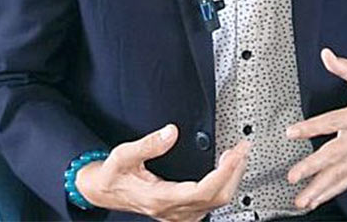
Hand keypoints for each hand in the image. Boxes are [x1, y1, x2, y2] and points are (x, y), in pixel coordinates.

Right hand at [76, 124, 250, 221]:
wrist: (103, 191)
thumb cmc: (113, 174)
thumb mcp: (124, 154)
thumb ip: (148, 144)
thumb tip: (171, 132)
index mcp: (161, 198)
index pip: (204, 190)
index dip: (225, 172)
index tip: (235, 153)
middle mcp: (173, 211)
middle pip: (217, 198)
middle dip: (235, 172)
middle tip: (243, 148)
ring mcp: (178, 215)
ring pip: (216, 203)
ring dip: (232, 179)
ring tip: (238, 156)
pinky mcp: (181, 213)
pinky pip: (210, 204)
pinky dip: (223, 185)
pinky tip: (225, 170)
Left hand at [284, 48, 346, 210]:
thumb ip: (344, 66)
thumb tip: (326, 55)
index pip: (332, 121)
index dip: (311, 127)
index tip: (292, 132)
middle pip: (334, 154)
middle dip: (312, 167)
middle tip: (293, 175)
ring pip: (340, 174)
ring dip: (320, 188)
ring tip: (302, 199)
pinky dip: (332, 192)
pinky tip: (317, 199)